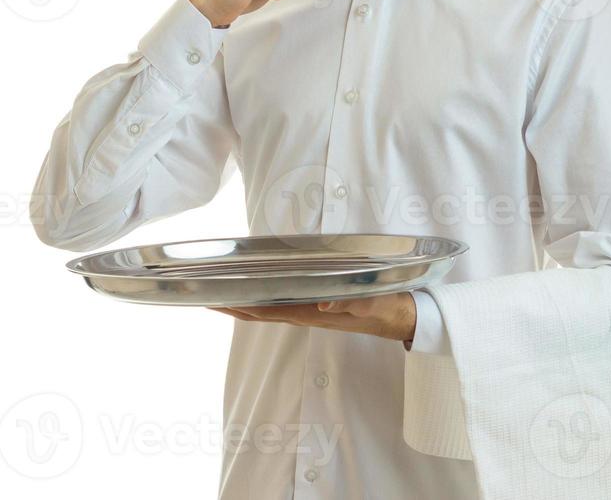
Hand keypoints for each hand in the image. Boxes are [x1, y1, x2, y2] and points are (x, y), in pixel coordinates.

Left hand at [207, 291, 416, 342]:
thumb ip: (355, 303)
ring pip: (271, 309)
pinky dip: (265, 298)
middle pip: (262, 312)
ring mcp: (314, 311)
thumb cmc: (392, 308)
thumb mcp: (377, 303)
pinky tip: (257, 292)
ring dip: (245, 303)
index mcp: (316, 314)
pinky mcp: (321, 307)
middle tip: (203, 296)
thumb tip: (326, 304)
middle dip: (233, 306)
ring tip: (220, 295)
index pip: (269, 311)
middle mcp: (309, 314)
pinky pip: (285, 303)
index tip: (215, 302)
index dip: (241, 308)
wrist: (407, 318)